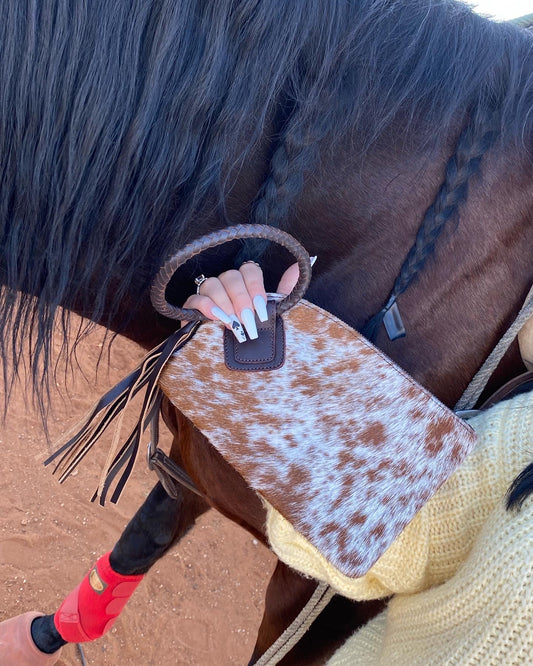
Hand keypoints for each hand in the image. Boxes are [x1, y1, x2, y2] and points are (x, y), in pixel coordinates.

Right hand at [182, 261, 299, 341]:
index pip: (249, 269)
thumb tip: (309, 259)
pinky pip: (195, 298)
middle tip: (248, 320)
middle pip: (231, 276)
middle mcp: (228, 286)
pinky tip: (215, 319)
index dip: (255, 284)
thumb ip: (287, 289)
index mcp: (248, 285)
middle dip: (241, 299)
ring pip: (213, 284)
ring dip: (225, 304)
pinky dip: (206, 306)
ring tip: (233, 323)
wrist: (238, 367)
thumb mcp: (276, 315)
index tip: (261, 307)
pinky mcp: (192, 310)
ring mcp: (208, 296)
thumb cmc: (258, 339)